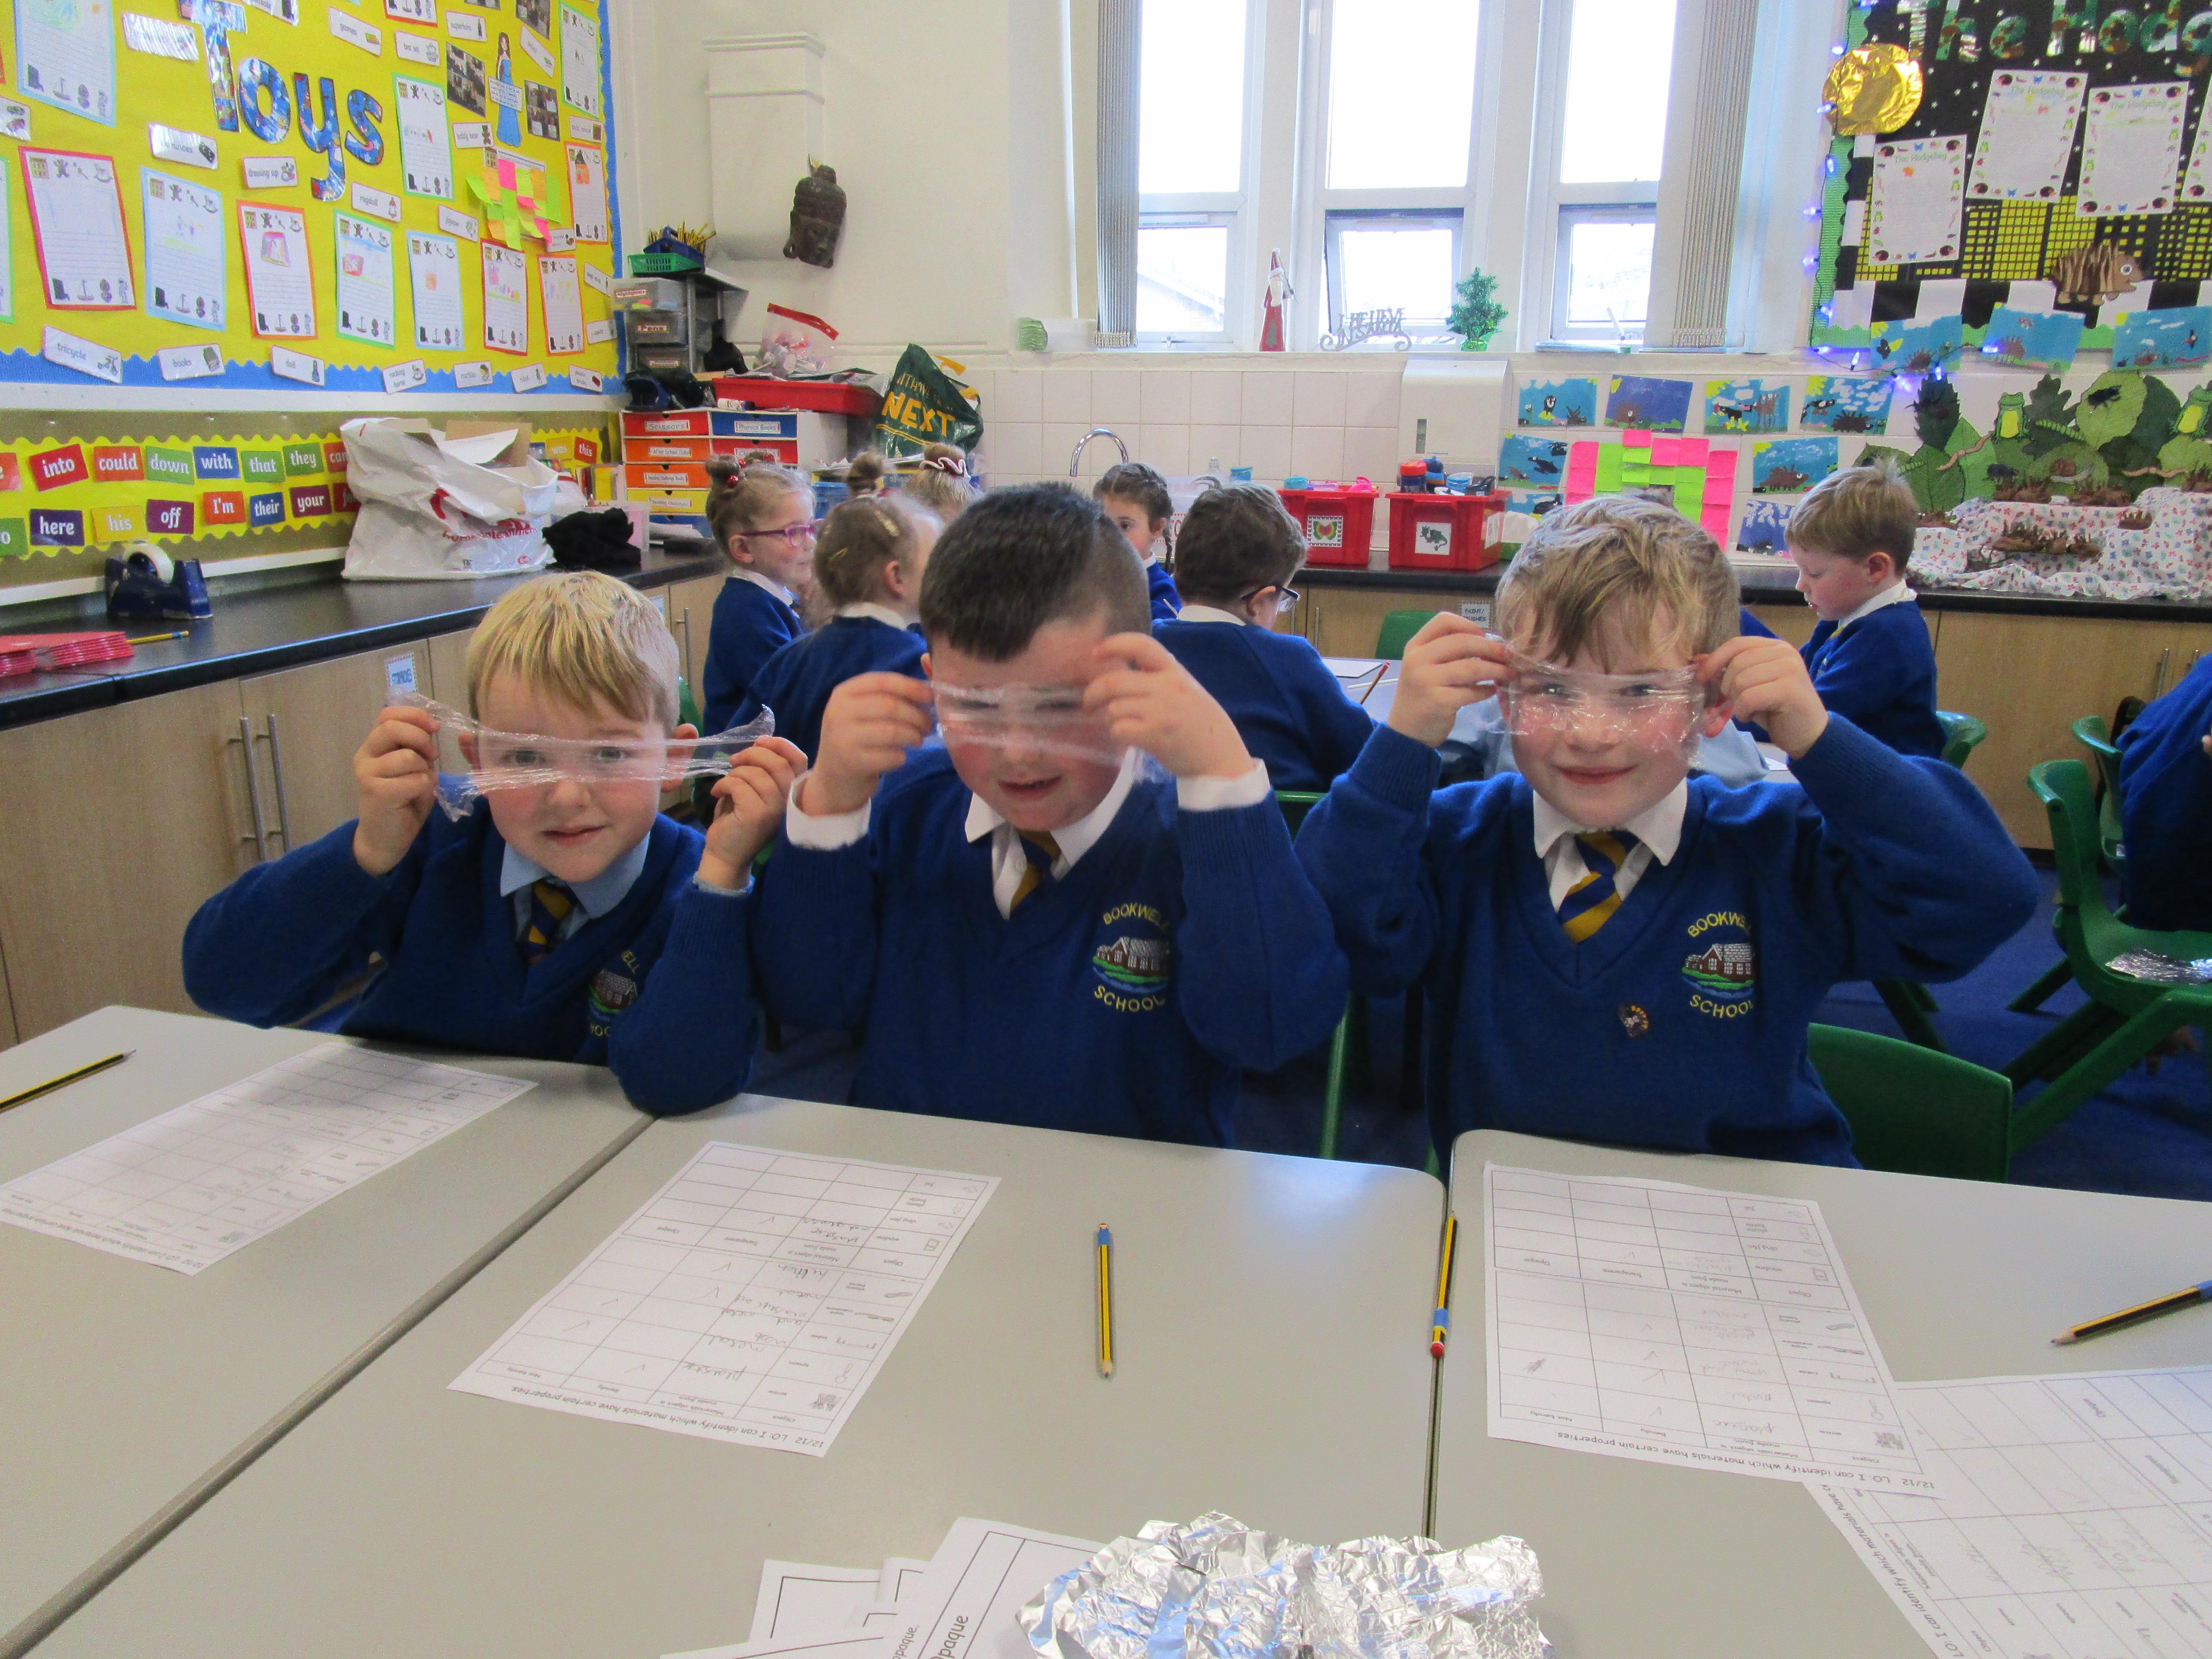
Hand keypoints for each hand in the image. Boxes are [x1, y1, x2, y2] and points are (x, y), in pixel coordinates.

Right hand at [352, 705, 439, 875]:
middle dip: (422, 739)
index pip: (387, 715)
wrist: (385, 839)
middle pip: (393, 729)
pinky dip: (425, 788)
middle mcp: (364, 756)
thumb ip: (415, 747)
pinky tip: (416, 797)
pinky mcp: (376, 793)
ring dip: (425, 770)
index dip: (414, 715)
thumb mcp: (411, 768)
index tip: (434, 726)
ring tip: (421, 783)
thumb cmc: (402, 801)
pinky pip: (414, 780)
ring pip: (408, 756)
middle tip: (432, 756)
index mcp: (373, 746)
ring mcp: (367, 774)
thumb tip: (431, 726)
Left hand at [699, 736, 804, 888]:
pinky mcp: (756, 815)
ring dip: (735, 772)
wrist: (727, 854)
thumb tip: (762, 740)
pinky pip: (739, 785)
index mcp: (792, 794)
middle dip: (753, 753)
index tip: (760, 741)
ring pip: (756, 773)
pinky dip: (724, 784)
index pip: (799, 759)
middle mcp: (789, 803)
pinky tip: (718, 793)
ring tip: (726, 784)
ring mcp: (775, 810)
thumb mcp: (756, 789)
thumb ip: (763, 768)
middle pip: (778, 763)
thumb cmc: (740, 819)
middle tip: (734, 760)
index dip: (780, 744)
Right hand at [804, 673, 933, 814]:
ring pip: (892, 731)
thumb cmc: (856, 737)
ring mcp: (844, 739)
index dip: (910, 687)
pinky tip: (900, 756)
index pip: (881, 681)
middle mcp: (839, 713)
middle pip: (890, 706)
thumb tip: (926, 692)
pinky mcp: (854, 763)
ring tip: (917, 739)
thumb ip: (886, 697)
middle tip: (927, 724)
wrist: (833, 776)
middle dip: (916, 715)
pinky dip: (902, 756)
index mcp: (843, 693)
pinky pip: (891, 756)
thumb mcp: (860, 711)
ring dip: (913, 735)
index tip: (929, 696)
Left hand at [1084, 633, 1252, 779]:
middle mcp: (1167, 686)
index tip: (1095, 653)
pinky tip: (1126, 739)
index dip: (1114, 644)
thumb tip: (1124, 676)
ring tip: (1118, 726)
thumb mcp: (1187, 690)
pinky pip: (1119, 729)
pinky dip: (1116, 735)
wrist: (1221, 758)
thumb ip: (1160, 679)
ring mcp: (1161, 711)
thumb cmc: (1202, 726)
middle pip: (1115, 681)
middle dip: (1093, 693)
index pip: (1141, 644)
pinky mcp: (1155, 735)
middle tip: (1089, 704)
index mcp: (1175, 671)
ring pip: (1114, 708)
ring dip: (1109, 719)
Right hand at [1387, 615, 1514, 746]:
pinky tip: (1492, 691)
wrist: (1406, 731)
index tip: (1484, 636)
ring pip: (1471, 667)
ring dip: (1496, 670)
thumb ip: (1448, 652)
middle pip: (1462, 641)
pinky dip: (1487, 690)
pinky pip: (1472, 692)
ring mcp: (1427, 681)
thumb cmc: (1422, 694)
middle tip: (1508, 655)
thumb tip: (1490, 644)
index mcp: (1415, 646)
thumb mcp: (1426, 666)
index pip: (1443, 621)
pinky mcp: (1439, 702)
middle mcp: (1418, 660)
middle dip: (1491, 647)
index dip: (1469, 625)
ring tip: (1509, 674)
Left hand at [1699, 636, 1828, 757]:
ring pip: (1740, 681)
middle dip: (1727, 687)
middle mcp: (1784, 653)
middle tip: (1738, 702)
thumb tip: (1698, 659)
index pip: (1737, 644)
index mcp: (1774, 647)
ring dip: (1737, 702)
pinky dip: (1743, 711)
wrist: (1807, 734)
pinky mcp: (1789, 689)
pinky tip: (1752, 716)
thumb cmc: (1776, 709)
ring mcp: (1789, 669)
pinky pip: (1749, 697)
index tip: (1701, 677)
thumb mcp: (1750, 686)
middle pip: (1736, 663)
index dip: (1715, 659)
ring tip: (1749, 709)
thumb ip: (1730, 671)